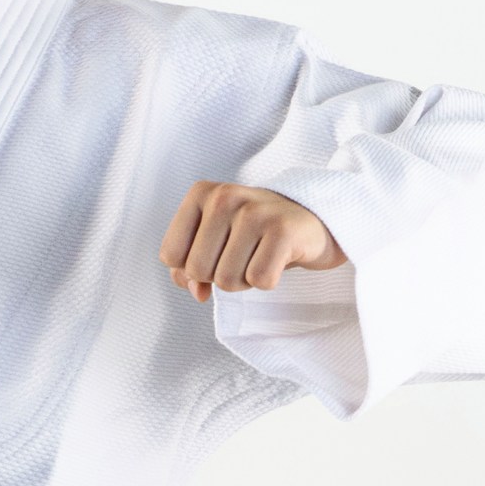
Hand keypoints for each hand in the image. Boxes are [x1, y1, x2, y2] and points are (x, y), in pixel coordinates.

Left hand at [159, 183, 345, 303]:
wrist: (314, 221)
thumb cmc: (257, 234)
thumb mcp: (215, 241)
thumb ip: (189, 266)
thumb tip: (195, 291)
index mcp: (201, 194)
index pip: (171, 256)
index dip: (192, 269)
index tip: (217, 253)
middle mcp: (225, 197)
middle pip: (198, 271)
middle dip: (219, 276)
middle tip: (245, 255)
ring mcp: (255, 211)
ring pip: (226, 280)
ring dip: (245, 280)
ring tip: (261, 256)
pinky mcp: (283, 230)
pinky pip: (259, 280)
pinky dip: (269, 281)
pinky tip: (279, 260)